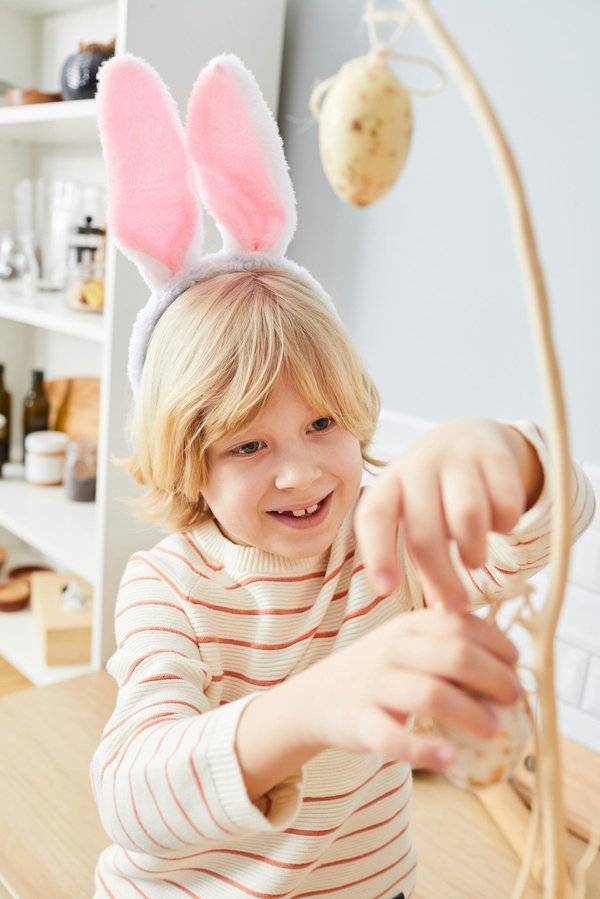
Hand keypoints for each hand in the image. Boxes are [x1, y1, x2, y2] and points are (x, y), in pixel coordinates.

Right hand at [302, 608, 520, 768]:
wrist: (317, 697)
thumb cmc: (381, 671)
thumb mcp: (409, 645)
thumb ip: (449, 645)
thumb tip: (511, 664)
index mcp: (408, 625)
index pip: (462, 625)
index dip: (497, 645)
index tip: (515, 664)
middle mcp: (391, 648)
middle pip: (454, 656)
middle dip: (493, 677)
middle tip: (514, 698)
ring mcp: (373, 685)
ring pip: (429, 694)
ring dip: (469, 713)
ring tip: (492, 730)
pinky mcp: (359, 723)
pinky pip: (393, 738)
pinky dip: (423, 750)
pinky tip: (448, 759)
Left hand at [355, 419, 542, 608]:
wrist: (469, 435)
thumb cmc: (434, 494)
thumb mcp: (414, 516)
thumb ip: (420, 559)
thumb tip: (441, 614)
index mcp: (389, 485)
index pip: (373, 517)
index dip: (379, 553)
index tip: (386, 590)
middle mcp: (417, 467)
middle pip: (425, 530)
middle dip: (441, 576)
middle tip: (457, 605)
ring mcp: (456, 458)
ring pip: (466, 515)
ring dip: (474, 550)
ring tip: (474, 562)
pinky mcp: (494, 455)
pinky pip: (504, 502)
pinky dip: (505, 525)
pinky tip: (499, 527)